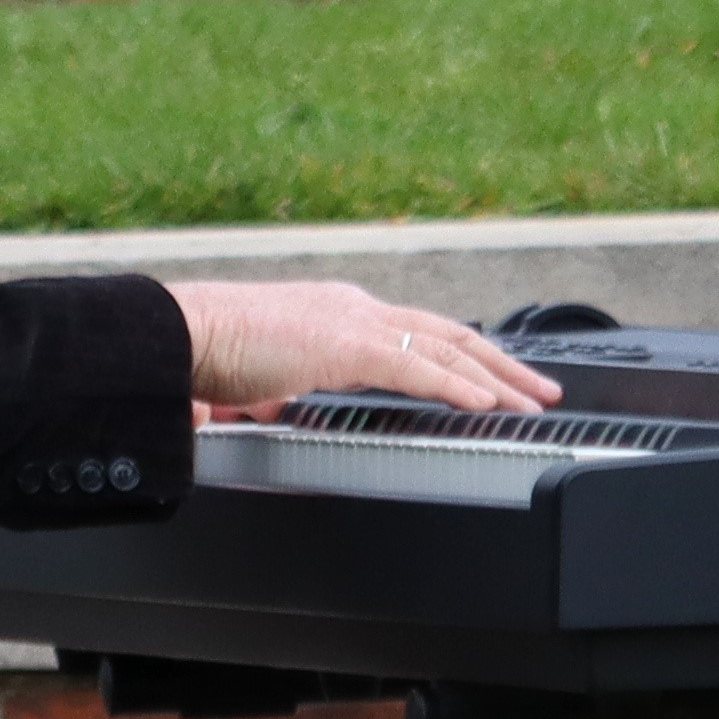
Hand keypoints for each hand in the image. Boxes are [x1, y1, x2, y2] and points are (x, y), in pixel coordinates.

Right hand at [173, 280, 563, 418]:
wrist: (179, 335)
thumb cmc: (204, 353)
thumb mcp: (254, 379)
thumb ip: (272, 393)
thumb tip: (266, 410)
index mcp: (337, 312)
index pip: (418, 330)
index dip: (462, 354)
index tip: (493, 376)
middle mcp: (356, 308)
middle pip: (448, 332)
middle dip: (501, 362)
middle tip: (539, 387)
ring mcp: (355, 323)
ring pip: (448, 347)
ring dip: (499, 376)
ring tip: (534, 401)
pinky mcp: (348, 346)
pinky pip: (420, 369)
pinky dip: (460, 387)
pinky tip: (489, 404)